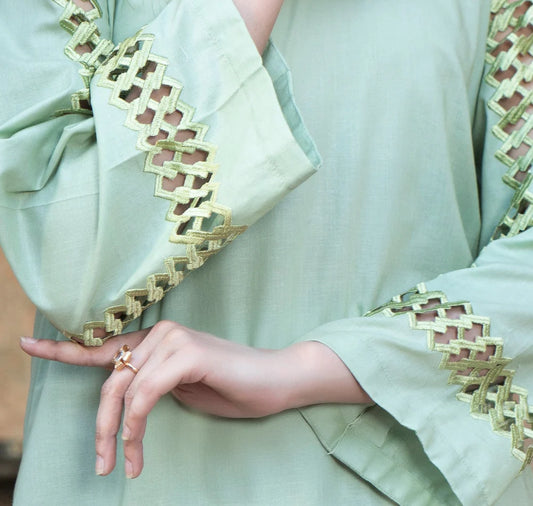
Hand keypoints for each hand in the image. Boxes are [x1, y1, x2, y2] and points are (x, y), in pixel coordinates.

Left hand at [20, 323, 370, 478]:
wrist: (275, 382)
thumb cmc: (230, 388)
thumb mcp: (179, 389)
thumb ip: (149, 384)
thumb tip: (123, 399)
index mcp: (155, 339)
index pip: (102, 343)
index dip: (62, 347)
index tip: (26, 343)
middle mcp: (160, 331)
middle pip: (109, 378)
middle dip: (98, 424)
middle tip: (100, 464)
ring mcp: (173, 339)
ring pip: (123, 389)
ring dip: (117, 434)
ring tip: (123, 466)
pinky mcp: (186, 354)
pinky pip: (144, 395)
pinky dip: (135, 426)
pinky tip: (137, 450)